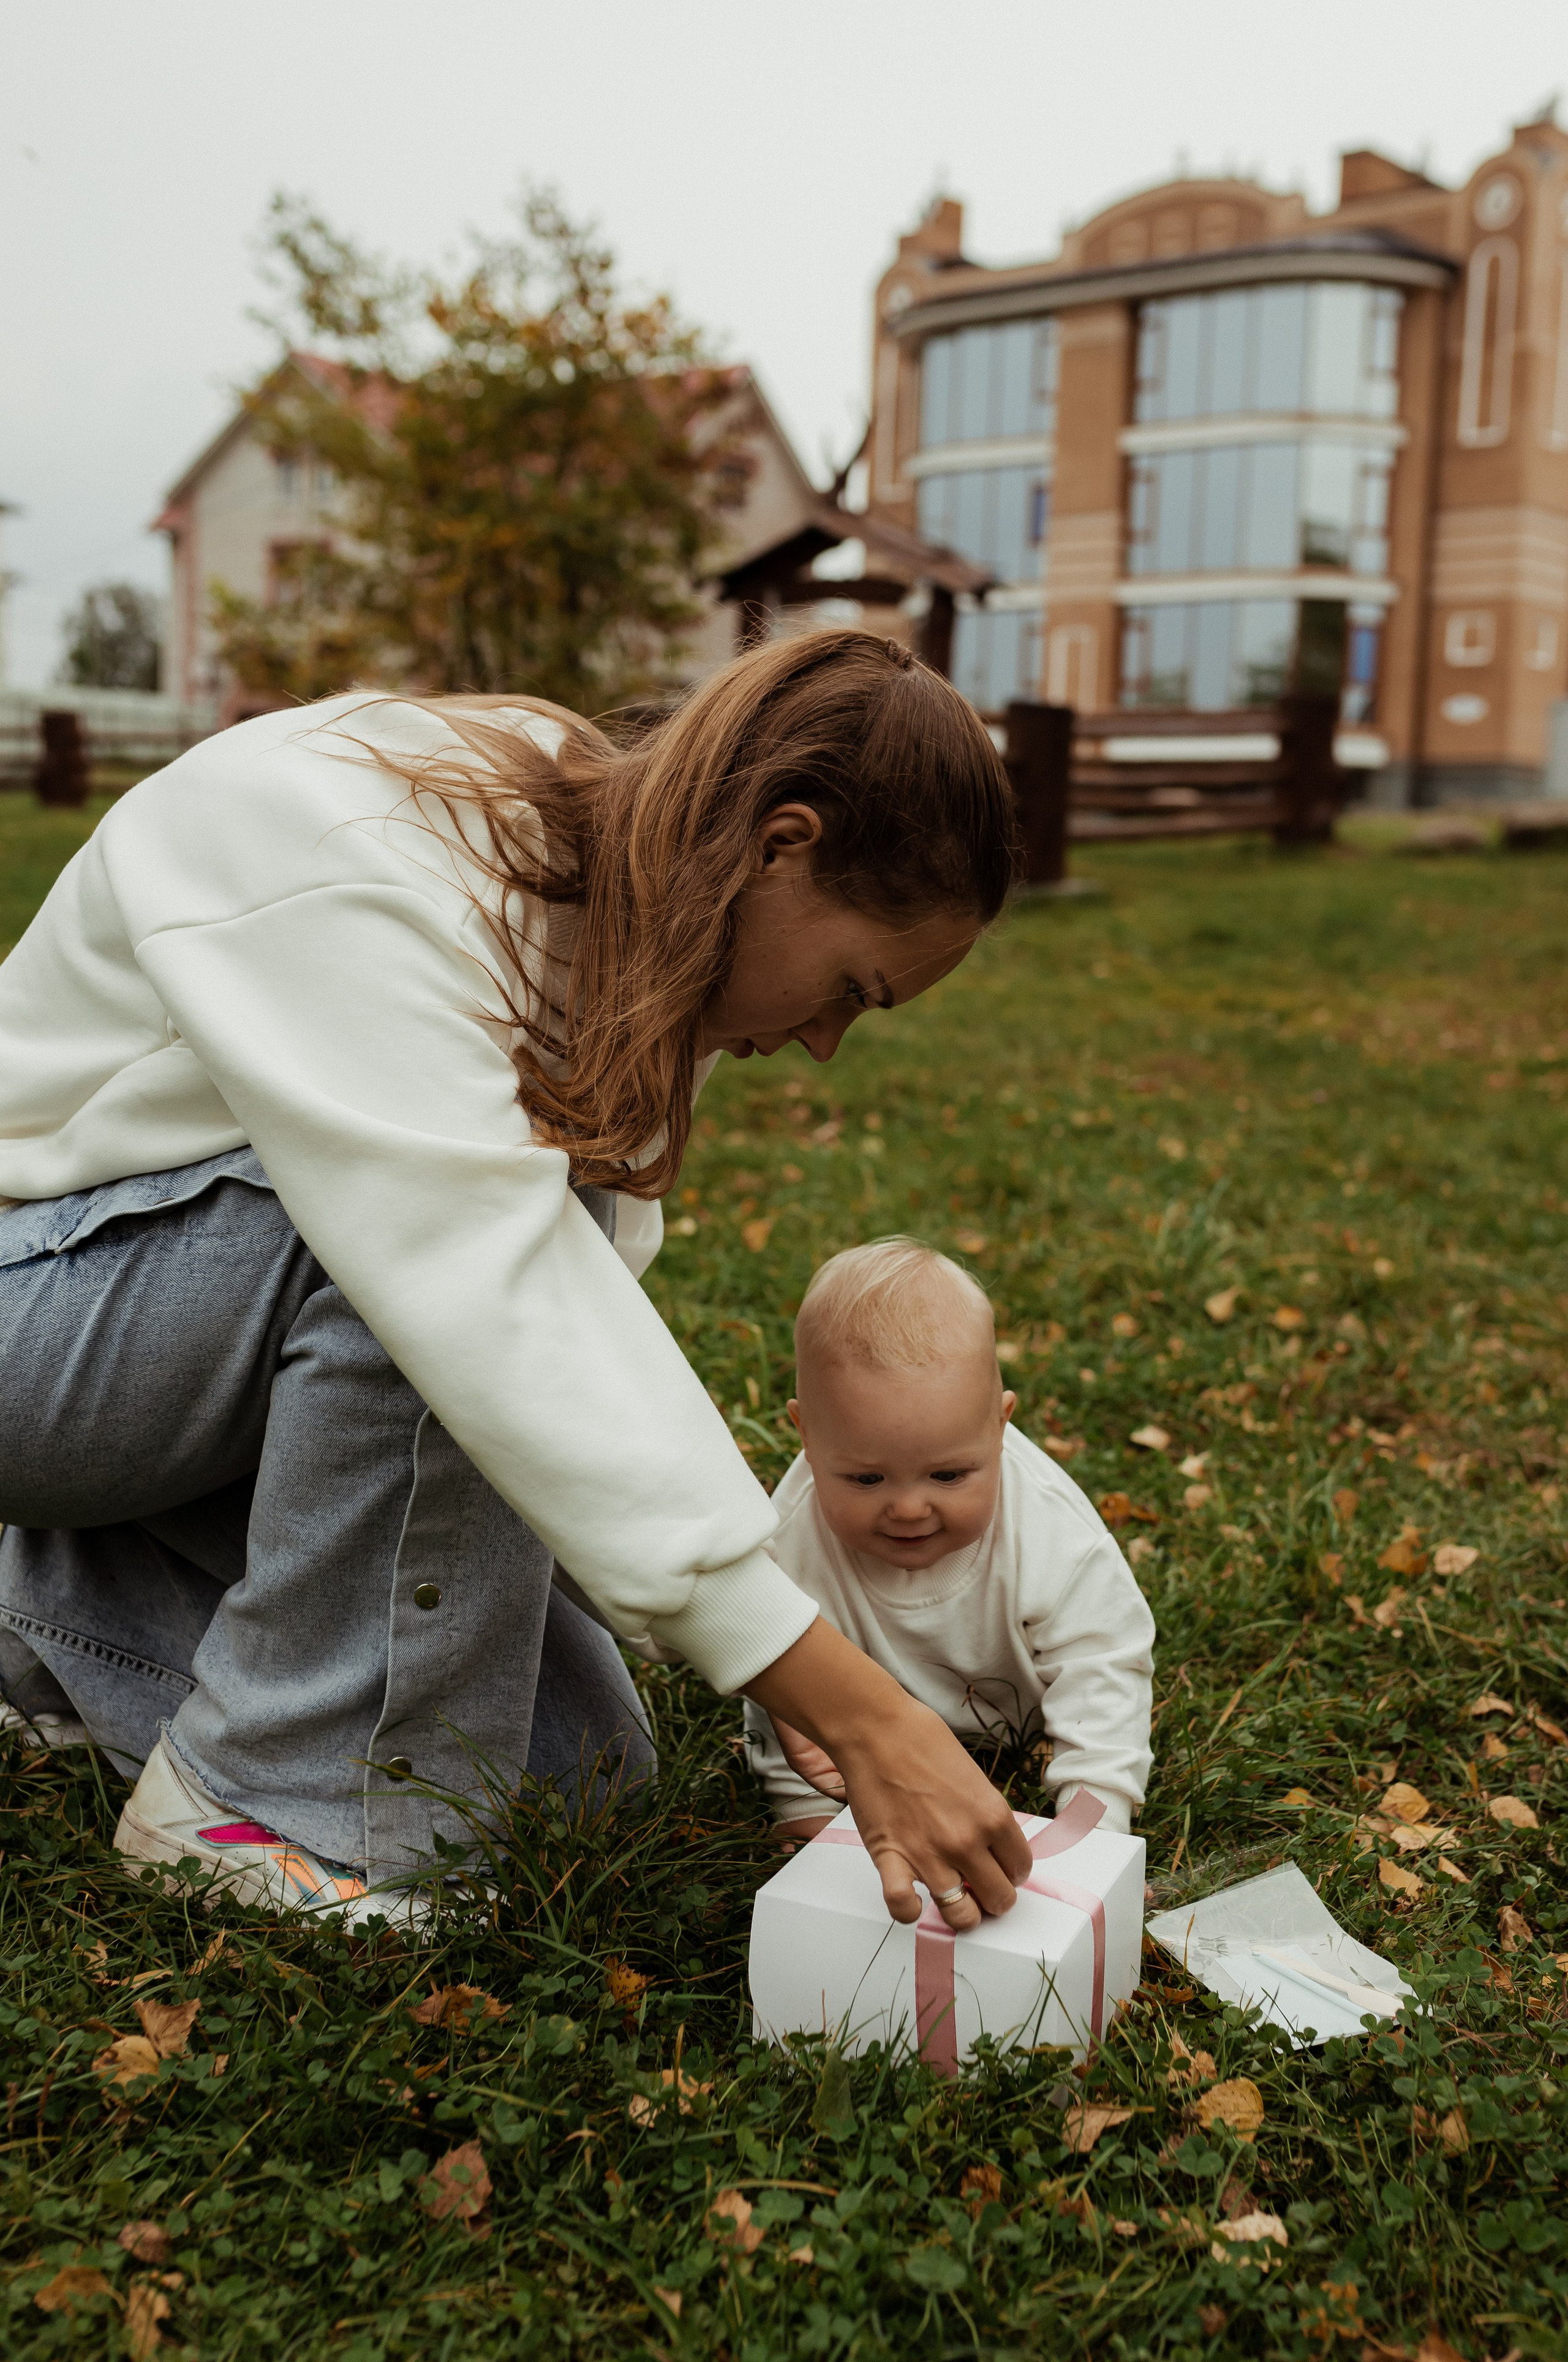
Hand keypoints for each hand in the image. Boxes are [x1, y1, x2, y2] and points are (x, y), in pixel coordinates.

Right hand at [746, 1618, 1029, 1932]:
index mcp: (993, 1815)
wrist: (875, 1729)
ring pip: (962, 1916)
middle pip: (1000, 1898)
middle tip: (980, 1883)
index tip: (1002, 1866)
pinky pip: (904, 1908)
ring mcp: (929, 1855)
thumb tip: (990, 1845)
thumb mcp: (974, 1776)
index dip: (1012, 1870)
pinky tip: (913, 1898)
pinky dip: (910, 1910)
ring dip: (961, 1910)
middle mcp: (966, 1841)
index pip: (1021, 1867)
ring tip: (955, 1896)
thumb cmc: (921, 1740)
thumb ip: (985, 1814)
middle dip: (993, 1895)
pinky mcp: (891, 1859)